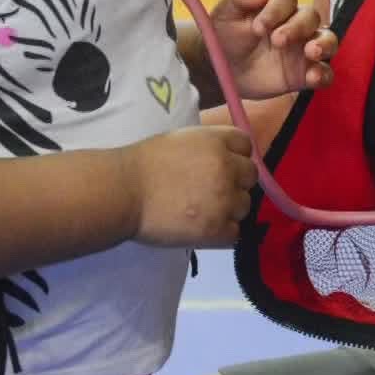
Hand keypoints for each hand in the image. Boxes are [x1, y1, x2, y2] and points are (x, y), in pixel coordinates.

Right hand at [117, 125, 257, 247]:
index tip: (221, 166)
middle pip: (250, 176)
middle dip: (235, 182)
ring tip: (202, 212)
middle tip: (211, 192)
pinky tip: (202, 229)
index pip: (245, 145)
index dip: (234, 156)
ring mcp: (225, 199)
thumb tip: (224, 157)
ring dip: (229, 210)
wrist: (123, 192)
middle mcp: (227, 167)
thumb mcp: (181, 140)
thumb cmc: (143, 164)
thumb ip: (207, 147)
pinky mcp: (217, 229)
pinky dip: (221, 234)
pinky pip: (235, 233)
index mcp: (217, 141)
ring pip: (244, 206)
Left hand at [209, 0, 337, 99]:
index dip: (275, 10)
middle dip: (297, 26)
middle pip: (311, 16)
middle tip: (277, 41)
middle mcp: (295, 24)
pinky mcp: (304, 74)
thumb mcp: (225, 13)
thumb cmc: (224, 35)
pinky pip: (325, 73)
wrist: (221, 69)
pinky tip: (312, 77)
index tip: (258, 27)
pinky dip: (323, 74)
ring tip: (311, 52)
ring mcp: (303, 49)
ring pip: (327, 40)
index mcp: (276, 5)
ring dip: (324, 44)